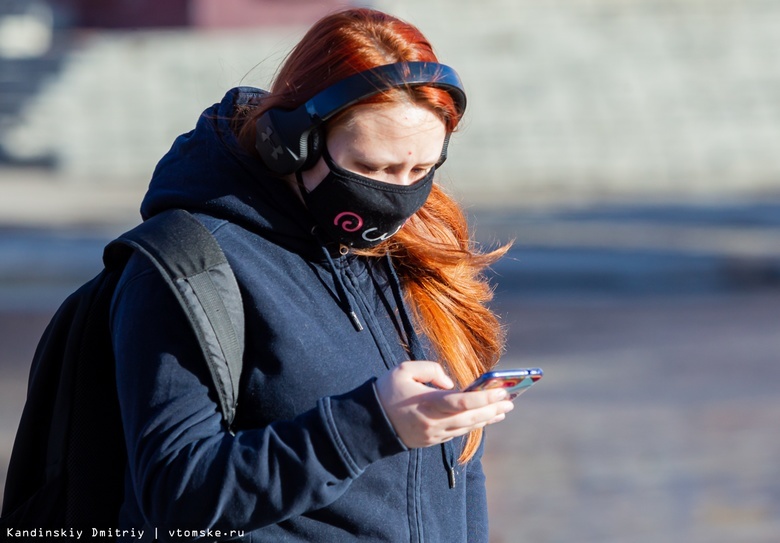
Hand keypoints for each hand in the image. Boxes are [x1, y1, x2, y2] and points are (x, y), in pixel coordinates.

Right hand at [374, 361, 514, 448]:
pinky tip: (483, 418)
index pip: (462, 402)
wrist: (369, 422)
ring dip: (487, 418)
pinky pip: (458, 432)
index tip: (502, 391)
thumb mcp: (404, 370)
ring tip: (504, 409)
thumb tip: (452, 383)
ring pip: (467, 427)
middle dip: (492, 408)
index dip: (484, 397)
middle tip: (511, 400)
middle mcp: (434, 422)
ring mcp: (434, 434)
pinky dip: (473, 424)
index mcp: (427, 403)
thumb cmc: (387, 391)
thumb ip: (431, 370)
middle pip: (470, 417)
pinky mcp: (432, 440)